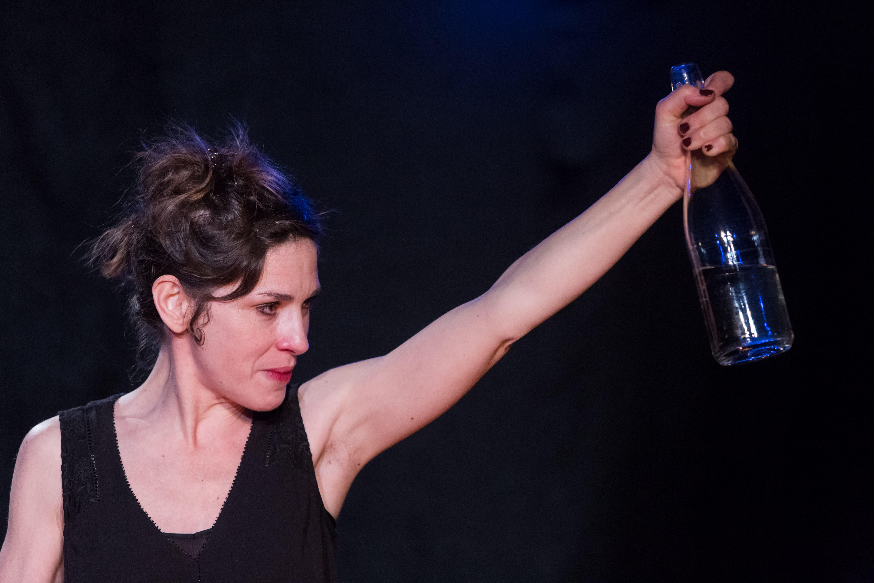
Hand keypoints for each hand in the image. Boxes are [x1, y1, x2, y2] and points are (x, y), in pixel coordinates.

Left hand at [649, 70, 737, 195]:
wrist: (665, 168)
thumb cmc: (665, 140)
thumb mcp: (664, 112)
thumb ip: (680, 95)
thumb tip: (705, 93)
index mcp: (701, 100)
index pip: (721, 80)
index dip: (719, 83)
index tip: (707, 95)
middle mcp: (714, 114)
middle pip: (722, 104)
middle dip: (699, 119)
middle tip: (683, 130)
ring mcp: (722, 131)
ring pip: (725, 123)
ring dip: (701, 135)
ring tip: (687, 144)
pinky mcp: (727, 149)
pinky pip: (729, 141)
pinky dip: (714, 145)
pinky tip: (704, 151)